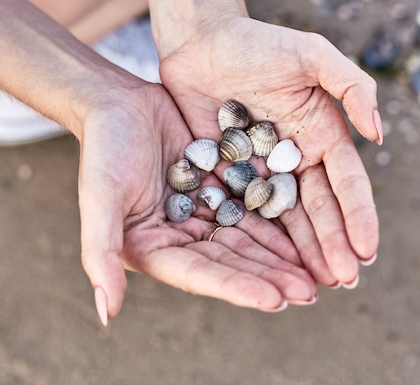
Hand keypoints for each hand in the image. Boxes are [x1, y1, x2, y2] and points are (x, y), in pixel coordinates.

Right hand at [77, 83, 316, 324]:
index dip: (237, 288)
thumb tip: (105, 316)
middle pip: (233, 263)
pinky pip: (256, 208)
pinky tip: (309, 233)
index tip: (276, 300)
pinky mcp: (223, 189)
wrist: (120, 103)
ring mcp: (205, 214)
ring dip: (283, 257)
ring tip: (320, 272)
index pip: (201, 274)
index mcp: (155, 249)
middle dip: (271, 278)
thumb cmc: (103, 149)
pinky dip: (281, 222)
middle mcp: (183, 238)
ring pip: (250, 239)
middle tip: (310, 293)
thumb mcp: (100, 199)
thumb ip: (100, 255)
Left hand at [157, 17, 380, 286]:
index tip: (367, 250)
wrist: (202, 41)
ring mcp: (264, 171)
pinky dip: (260, 240)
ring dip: (302, 252)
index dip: (358, 216)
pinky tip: (268, 266)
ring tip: (313, 286)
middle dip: (332, 245)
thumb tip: (380, 132)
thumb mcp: (310, 53)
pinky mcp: (231, 176)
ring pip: (286, 219)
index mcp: (322, 134)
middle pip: (319, 209)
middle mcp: (297, 159)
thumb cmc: (257, 43)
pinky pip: (247, 212)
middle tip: (343, 282)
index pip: (346, 183)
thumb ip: (350, 85)